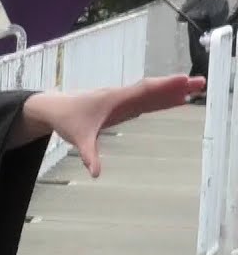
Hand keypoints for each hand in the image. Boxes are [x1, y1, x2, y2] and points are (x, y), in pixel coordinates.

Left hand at [25, 75, 203, 177]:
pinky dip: (164, 98)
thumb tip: (95, 174)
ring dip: (173, 91)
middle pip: (152, 90)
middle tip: (200, 82)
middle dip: (175, 86)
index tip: (182, 80)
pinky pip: (147, 101)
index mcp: (113, 99)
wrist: (53, 108)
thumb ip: (88, 155)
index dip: (162, 86)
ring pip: (152, 94)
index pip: (142, 90)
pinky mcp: (123, 106)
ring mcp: (123, 101)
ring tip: (197, 87)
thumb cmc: (66, 119)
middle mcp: (121, 96)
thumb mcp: (77, 138)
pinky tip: (179, 98)